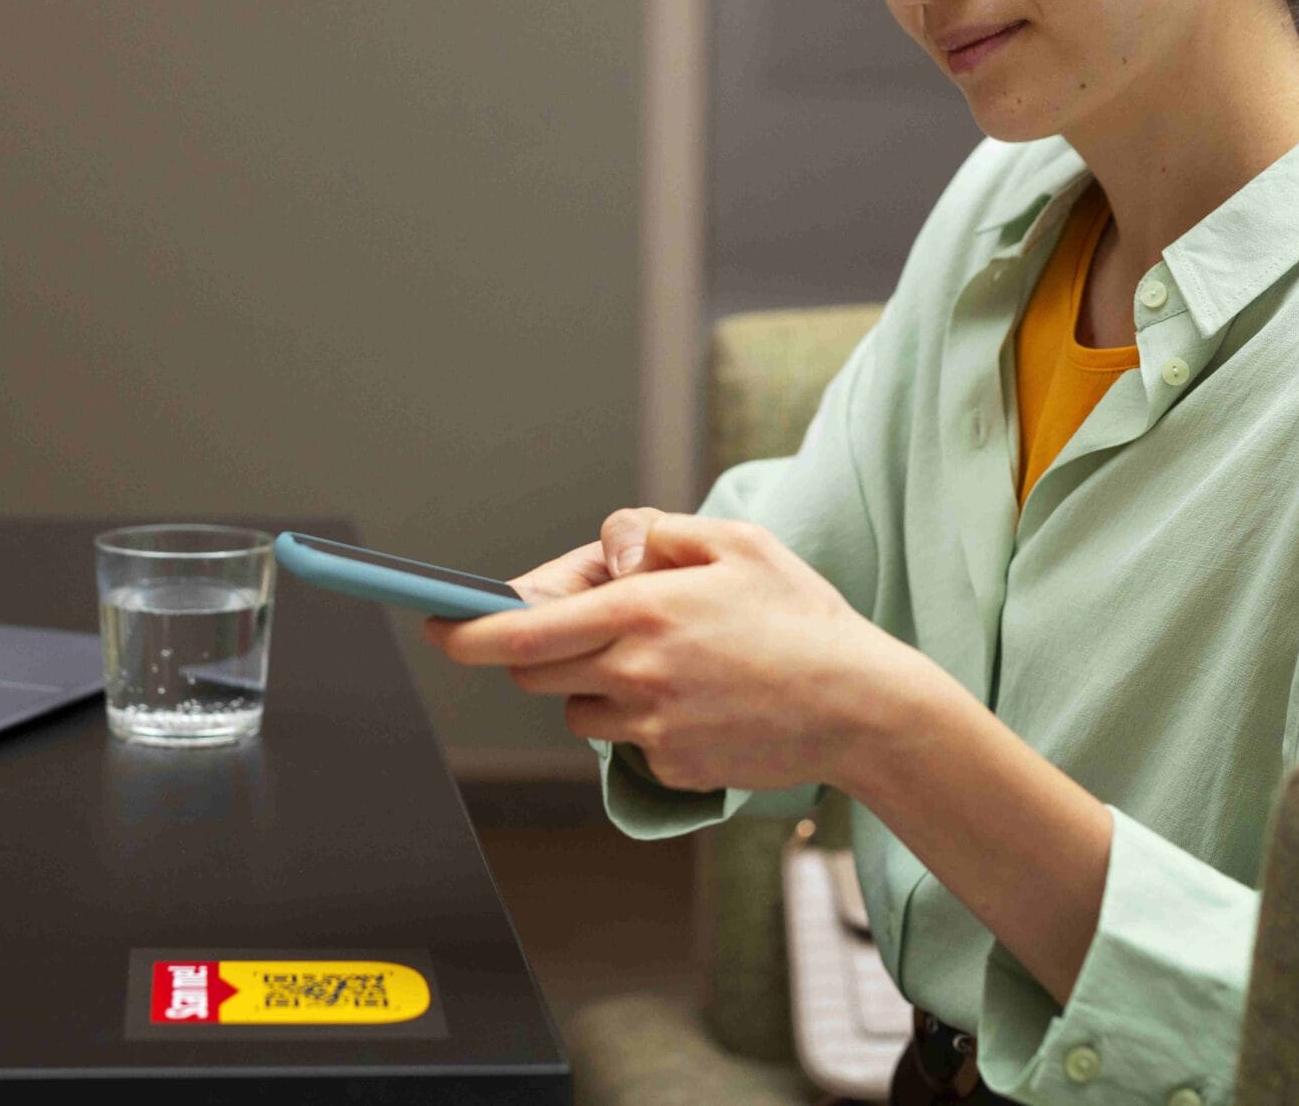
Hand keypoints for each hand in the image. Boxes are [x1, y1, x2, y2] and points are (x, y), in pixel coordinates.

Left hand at [424, 509, 939, 795]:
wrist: (862, 707)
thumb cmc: (800, 617)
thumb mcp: (735, 543)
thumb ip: (654, 532)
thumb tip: (605, 548)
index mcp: (643, 609)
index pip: (524, 628)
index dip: (467, 631)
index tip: (436, 626)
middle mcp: (637, 671)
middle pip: (536, 670)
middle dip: (542, 647)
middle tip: (596, 627)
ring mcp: (652, 725)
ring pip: (579, 708)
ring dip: (598, 685)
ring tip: (671, 664)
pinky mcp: (670, 766)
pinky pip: (626, 742)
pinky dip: (643, 721)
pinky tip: (701, 701)